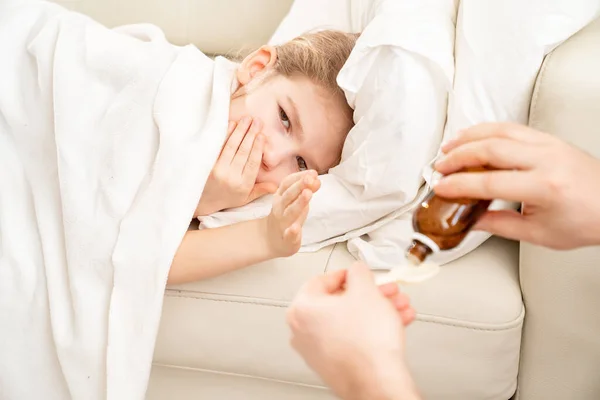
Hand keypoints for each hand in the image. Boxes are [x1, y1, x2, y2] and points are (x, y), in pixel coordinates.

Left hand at [195, 117, 277, 216]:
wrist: (202, 202)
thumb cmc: (226, 198)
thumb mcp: (245, 198)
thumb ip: (260, 190)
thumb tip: (276, 186)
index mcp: (243, 185)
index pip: (253, 163)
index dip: (258, 148)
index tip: (262, 135)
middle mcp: (231, 177)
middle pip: (243, 152)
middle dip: (251, 134)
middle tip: (257, 121)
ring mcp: (218, 170)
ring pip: (231, 147)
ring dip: (240, 131)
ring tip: (247, 119)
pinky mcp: (207, 164)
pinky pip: (218, 146)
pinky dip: (225, 134)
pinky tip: (231, 124)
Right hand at [264, 170, 320, 256]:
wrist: (271, 240)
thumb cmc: (286, 216)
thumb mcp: (295, 200)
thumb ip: (306, 189)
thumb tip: (316, 179)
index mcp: (280, 197)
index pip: (287, 183)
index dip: (299, 177)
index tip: (312, 173)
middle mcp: (280, 208)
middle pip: (289, 195)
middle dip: (299, 186)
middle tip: (310, 179)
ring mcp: (283, 224)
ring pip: (290, 212)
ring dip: (299, 203)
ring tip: (308, 194)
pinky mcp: (287, 239)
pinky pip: (289, 235)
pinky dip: (292, 232)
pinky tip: (296, 228)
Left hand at [287, 262, 419, 399]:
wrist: (377, 381)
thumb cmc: (366, 343)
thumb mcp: (366, 291)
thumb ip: (359, 272)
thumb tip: (356, 271)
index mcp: (302, 308)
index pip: (321, 280)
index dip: (346, 274)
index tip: (358, 274)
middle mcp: (303, 330)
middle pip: (338, 302)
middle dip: (369, 294)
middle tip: (384, 290)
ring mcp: (316, 350)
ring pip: (349, 320)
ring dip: (376, 310)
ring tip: (396, 306)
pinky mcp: (333, 364)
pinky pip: (351, 338)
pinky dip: (371, 328)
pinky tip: (394, 323)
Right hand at [434, 122, 599, 249]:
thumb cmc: (585, 221)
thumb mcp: (539, 234)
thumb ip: (499, 225)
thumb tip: (470, 220)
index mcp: (545, 187)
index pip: (490, 182)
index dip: (459, 185)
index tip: (441, 188)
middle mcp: (547, 160)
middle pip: (491, 149)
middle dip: (458, 156)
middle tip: (439, 167)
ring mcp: (549, 145)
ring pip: (500, 131)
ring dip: (469, 137)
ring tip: (449, 147)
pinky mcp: (550, 139)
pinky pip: (513, 127)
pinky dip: (488, 129)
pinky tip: (473, 136)